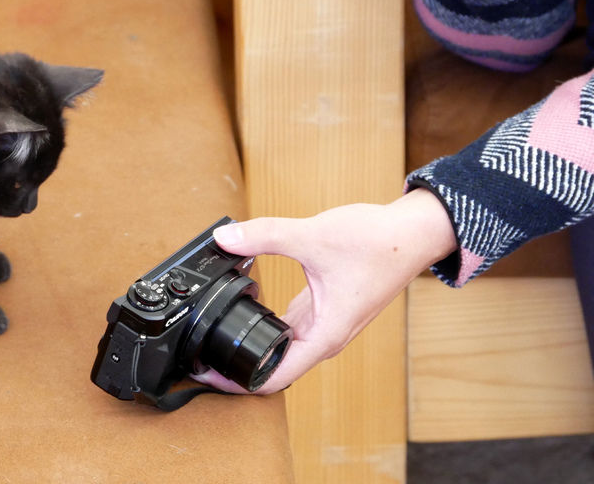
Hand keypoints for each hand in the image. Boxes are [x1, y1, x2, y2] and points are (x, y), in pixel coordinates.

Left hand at [192, 189, 456, 393]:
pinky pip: (290, 328)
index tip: (207, 376)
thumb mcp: (314, 236)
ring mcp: (325, 324)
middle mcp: (325, 337)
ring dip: (252, 348)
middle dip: (237, 368)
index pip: (274, 378)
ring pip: (282, 349)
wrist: (415, 232)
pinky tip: (247, 311)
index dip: (237, 382)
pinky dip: (268, 327)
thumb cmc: (381, 243)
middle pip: (273, 368)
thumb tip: (226, 238)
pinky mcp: (324, 308)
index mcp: (324, 336)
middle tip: (199, 359)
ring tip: (213, 340)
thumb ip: (265, 235)